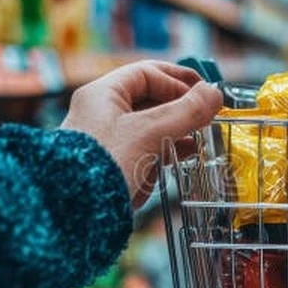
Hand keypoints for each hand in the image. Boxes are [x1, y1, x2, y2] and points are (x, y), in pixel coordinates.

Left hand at [62, 61, 222, 207]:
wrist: (72, 214)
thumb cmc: (103, 166)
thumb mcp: (149, 133)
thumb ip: (186, 111)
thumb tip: (215, 93)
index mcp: (103, 95)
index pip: (147, 73)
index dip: (179, 81)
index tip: (205, 95)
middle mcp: (101, 114)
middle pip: (149, 100)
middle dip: (180, 109)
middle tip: (206, 117)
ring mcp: (106, 141)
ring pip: (148, 128)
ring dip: (175, 132)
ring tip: (197, 141)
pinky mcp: (112, 166)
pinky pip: (142, 151)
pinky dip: (163, 152)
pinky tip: (180, 159)